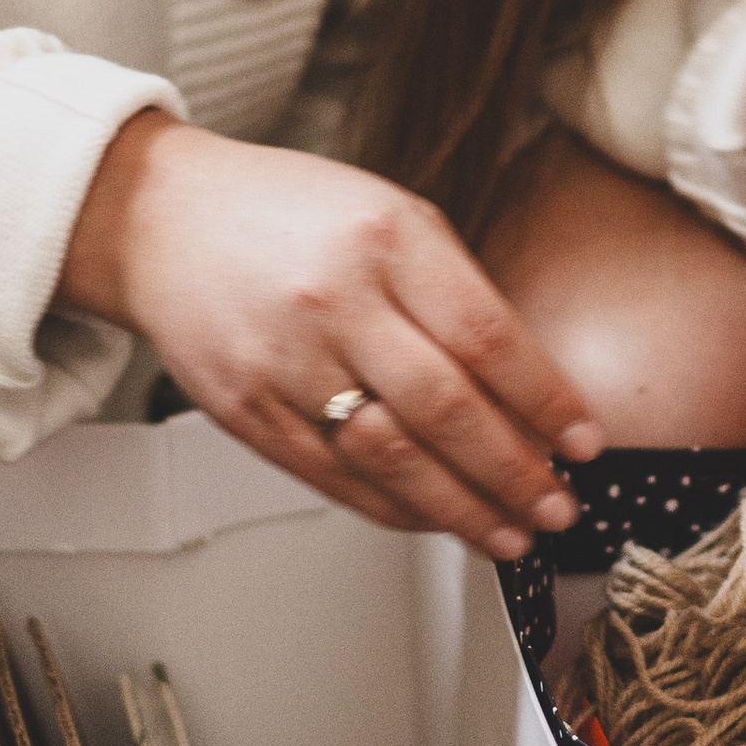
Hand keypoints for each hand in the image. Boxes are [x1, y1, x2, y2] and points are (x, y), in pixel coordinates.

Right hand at [59, 114, 601, 560]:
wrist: (160, 221)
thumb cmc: (285, 213)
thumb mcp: (387, 214)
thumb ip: (452, 291)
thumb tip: (526, 387)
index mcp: (385, 240)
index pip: (486, 337)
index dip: (545, 400)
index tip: (585, 442)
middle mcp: (335, 302)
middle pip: (445, 409)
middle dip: (513, 471)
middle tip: (558, 506)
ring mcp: (284, 362)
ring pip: (390, 457)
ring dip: (460, 508)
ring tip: (509, 533)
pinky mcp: (246, 411)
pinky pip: (332, 477)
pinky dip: (391, 508)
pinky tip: (433, 520)